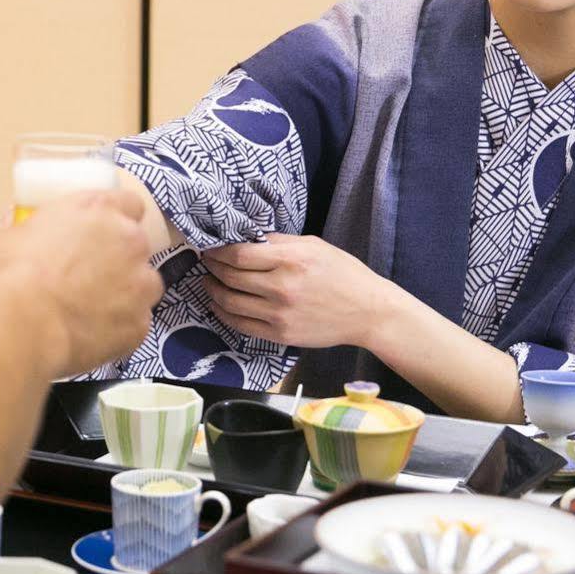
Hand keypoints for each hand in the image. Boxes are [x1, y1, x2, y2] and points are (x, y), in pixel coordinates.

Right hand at [0, 190, 161, 377]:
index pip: (129, 203)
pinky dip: (119, 328)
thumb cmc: (9, 276)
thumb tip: (13, 236)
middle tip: (88, 275)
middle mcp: (129, 240)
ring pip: (144, 285)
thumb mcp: (4, 238)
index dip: (117, 218)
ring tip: (92, 309)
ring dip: (125, 293)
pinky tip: (92, 334)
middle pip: (137, 246)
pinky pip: (136, 323)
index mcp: (99, 210)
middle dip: (119, 258)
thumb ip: (21, 231)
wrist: (21, 326)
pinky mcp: (140, 323)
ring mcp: (140, 284)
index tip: (102, 232)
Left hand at [200, 234, 399, 349]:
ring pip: (230, 302)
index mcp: (291, 260)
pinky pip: (240, 325)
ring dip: (213, 291)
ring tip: (209, 283)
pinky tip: (220, 305)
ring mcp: (279, 314)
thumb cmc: (343, 274)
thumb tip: (248, 238)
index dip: (219, 252)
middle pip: (230, 277)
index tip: (212, 248)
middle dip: (213, 269)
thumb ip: (280, 242)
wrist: (368, 312)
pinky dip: (224, 314)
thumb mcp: (314, 246)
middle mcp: (282, 287)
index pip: (239, 255)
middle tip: (207, 263)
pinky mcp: (280, 335)